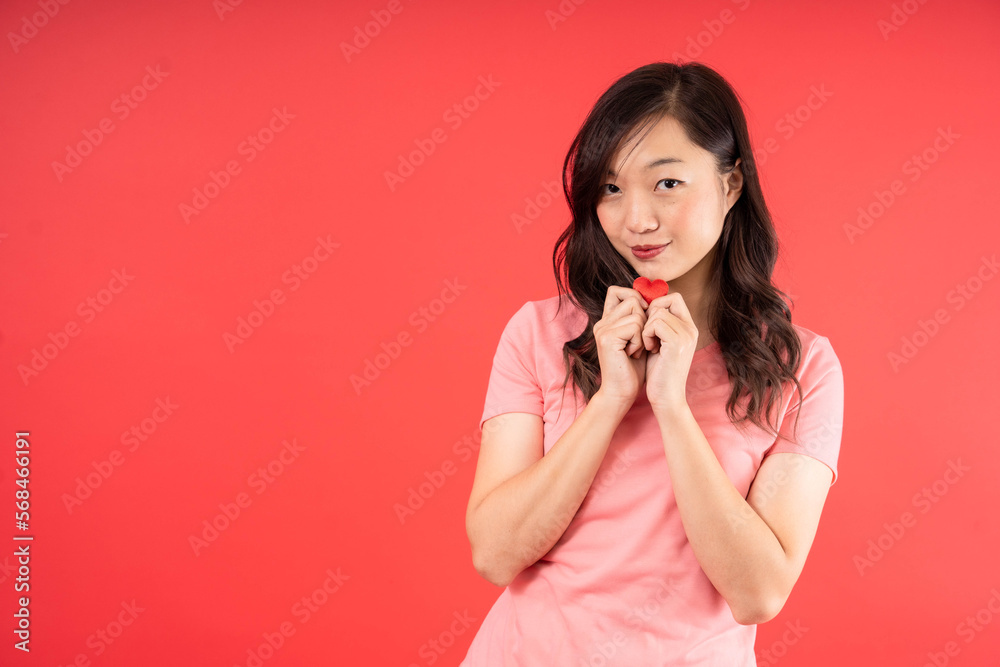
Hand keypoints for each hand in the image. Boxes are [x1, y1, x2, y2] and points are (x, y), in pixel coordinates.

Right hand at [592, 285, 648, 408]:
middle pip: (632, 298)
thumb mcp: (639, 338)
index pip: (617, 291)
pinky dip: (640, 341)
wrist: (622, 392)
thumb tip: (655, 297)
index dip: (636, 297)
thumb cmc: (634, 369)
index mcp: (607, 321)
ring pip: (636, 312)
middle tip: (641, 342)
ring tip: (636, 350)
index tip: (645, 317)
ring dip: (643, 333)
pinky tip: (633, 354)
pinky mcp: (607, 337)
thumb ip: (641, 318)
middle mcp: (602, 322)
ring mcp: (602, 329)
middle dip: (645, 320)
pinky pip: (635, 326)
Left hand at [641, 291, 698, 412]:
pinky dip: (646, 334)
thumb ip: (657, 325)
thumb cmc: (659, 373)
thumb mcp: (659, 344)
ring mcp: (686, 334)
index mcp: (688, 328)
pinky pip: (655, 323)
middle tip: (646, 335)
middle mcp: (691, 328)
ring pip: (658, 311)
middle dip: (649, 314)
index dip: (656, 304)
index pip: (674, 297)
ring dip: (646, 327)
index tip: (647, 324)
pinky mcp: (677, 342)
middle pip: (666, 300)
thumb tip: (644, 303)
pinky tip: (648, 349)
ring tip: (647, 345)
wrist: (666, 398)